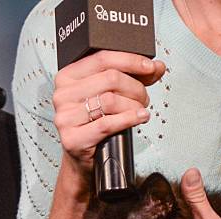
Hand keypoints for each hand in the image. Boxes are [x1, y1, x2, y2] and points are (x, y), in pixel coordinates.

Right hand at [52, 50, 165, 184]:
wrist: (84, 158)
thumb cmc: (97, 124)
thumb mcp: (112, 95)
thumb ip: (134, 78)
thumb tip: (158, 66)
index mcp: (68, 76)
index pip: (102, 58)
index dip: (131, 61)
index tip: (150, 67)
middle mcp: (63, 94)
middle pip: (111, 78)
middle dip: (136, 88)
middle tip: (144, 98)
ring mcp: (65, 116)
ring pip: (111, 100)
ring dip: (134, 106)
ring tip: (140, 111)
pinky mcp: (73, 138)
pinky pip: (107, 124)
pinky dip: (129, 119)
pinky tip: (140, 118)